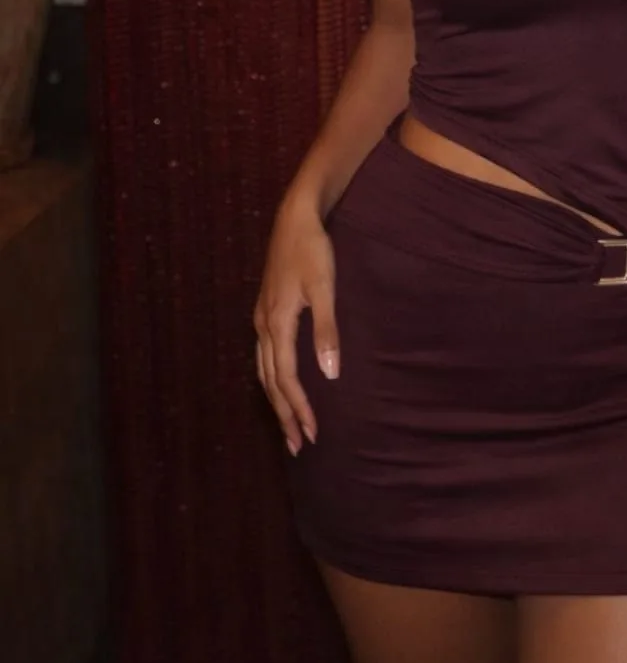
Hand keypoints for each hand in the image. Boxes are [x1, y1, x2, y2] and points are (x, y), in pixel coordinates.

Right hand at [253, 197, 339, 455]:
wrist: (295, 216)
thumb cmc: (313, 249)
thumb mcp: (325, 288)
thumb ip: (326, 331)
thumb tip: (330, 375)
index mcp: (277, 323)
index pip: (287, 379)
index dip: (299, 408)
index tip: (312, 434)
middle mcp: (263, 325)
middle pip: (270, 381)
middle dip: (283, 414)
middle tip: (296, 446)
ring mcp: (261, 316)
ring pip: (263, 369)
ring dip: (276, 399)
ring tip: (287, 423)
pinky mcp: (265, 307)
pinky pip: (264, 354)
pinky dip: (272, 377)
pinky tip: (280, 381)